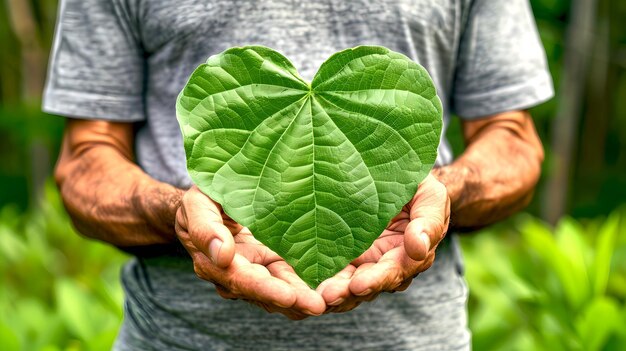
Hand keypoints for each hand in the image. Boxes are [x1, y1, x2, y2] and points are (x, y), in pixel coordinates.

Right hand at [175, 185, 325, 319]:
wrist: (213, 200)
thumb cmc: (205, 198)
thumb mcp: (198, 204)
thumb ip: (204, 227)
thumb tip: (220, 254)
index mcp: (217, 263)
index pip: (242, 280)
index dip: (265, 289)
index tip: (288, 296)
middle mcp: (239, 274)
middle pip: (267, 294)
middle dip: (293, 301)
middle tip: (319, 305)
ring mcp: (260, 271)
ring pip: (284, 293)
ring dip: (305, 298)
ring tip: (331, 299)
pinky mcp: (276, 265)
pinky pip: (294, 280)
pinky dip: (312, 284)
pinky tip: (334, 285)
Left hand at [316, 174, 449, 312]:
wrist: (395, 179)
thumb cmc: (418, 186)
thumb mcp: (430, 197)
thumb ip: (428, 222)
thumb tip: (418, 249)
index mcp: (411, 255)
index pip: (395, 271)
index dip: (377, 279)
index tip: (359, 285)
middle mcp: (386, 264)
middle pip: (368, 285)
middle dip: (348, 292)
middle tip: (328, 296)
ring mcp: (364, 262)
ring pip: (348, 285)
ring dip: (333, 292)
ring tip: (314, 296)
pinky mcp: (344, 255)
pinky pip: (332, 271)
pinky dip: (319, 279)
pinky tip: (302, 285)